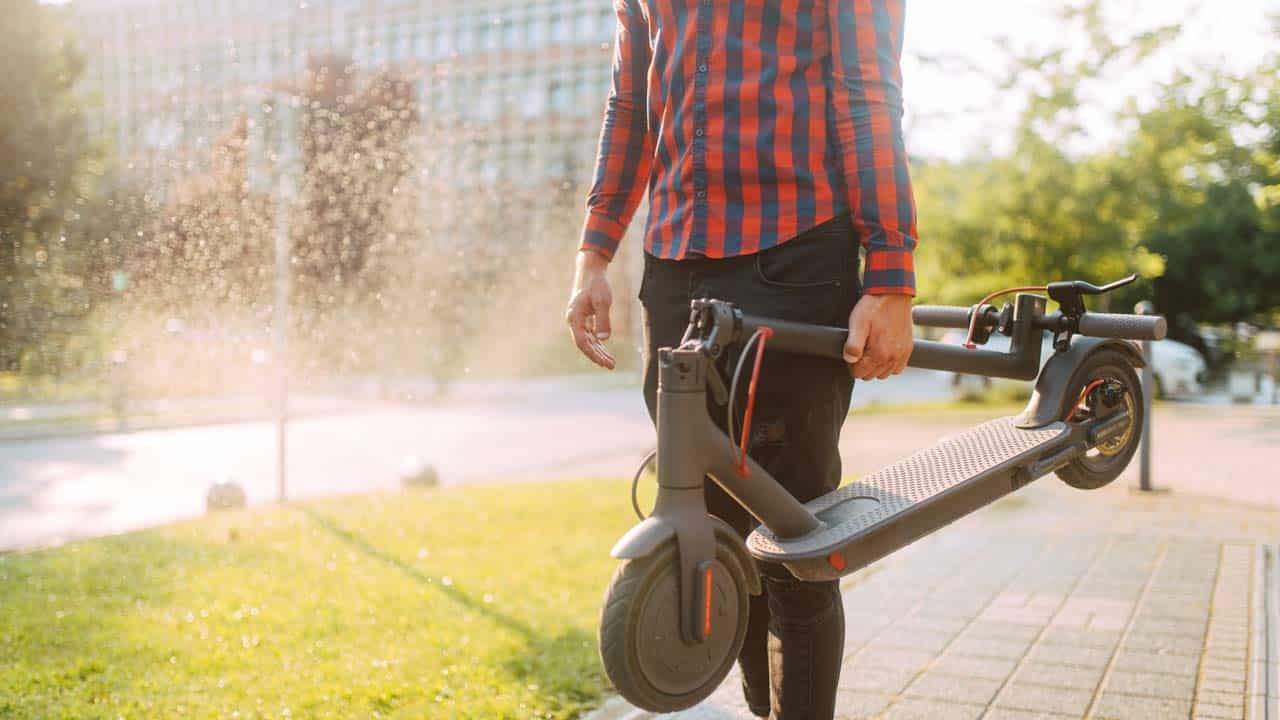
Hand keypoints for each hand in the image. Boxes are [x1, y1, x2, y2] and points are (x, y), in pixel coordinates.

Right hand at [565, 250, 616, 369]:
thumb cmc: (597, 284)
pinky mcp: (584, 320)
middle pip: (585, 345)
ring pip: (588, 342)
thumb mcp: (602, 301)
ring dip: (599, 352)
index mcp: (574, 317)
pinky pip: (590, 336)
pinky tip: (606, 352)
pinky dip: (599, 344)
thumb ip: (603, 319)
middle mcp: (574, 321)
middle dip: (597, 357)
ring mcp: (578, 321)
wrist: (591, 272)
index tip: (604, 362)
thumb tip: (604, 339)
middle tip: (611, 366)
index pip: (582, 342)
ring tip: (611, 363)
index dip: (592, 354)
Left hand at [844, 294, 913, 379]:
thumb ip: (853, 345)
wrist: (892, 294)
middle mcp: (893, 357)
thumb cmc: (873, 307)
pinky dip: (889, 364)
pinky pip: (897, 368)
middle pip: (871, 375)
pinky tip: (883, 352)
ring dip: (875, 366)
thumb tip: (850, 360)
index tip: (852, 352)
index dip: (852, 364)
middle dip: (863, 365)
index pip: (859, 373)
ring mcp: (902, 354)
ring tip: (871, 349)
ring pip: (884, 374)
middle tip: (861, 348)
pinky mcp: (908, 349)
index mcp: (879, 353)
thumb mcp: (858, 324)